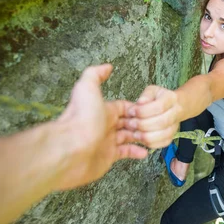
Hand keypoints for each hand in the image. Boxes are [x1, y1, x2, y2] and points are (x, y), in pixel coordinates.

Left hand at [56, 64, 147, 189]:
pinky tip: (145, 150)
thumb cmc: (80, 118)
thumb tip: (107, 66)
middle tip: (152, 123)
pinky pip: (126, 152)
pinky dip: (136, 151)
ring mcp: (107, 141)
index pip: (124, 106)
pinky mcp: (108, 156)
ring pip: (129, 136)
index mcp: (103, 109)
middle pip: (129, 121)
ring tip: (151, 134)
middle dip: (141, 122)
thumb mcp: (87, 88)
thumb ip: (95, 74)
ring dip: (141, 135)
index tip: (149, 109)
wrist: (71, 148)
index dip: (137, 107)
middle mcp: (105, 124)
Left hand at [121, 85, 180, 148]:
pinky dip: (150, 143)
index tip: (131, 112)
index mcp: (171, 98)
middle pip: (162, 122)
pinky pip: (162, 143)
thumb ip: (145, 96)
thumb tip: (139, 104)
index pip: (159, 106)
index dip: (144, 111)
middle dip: (144, 124)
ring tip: (134, 133)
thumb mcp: (151, 91)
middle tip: (130, 124)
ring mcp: (175, 126)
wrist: (174, 106)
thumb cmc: (158, 98)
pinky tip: (140, 139)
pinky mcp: (171, 137)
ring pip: (163, 135)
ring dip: (146, 136)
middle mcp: (177, 112)